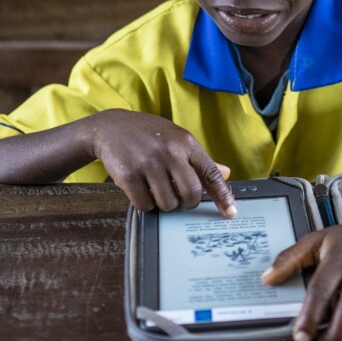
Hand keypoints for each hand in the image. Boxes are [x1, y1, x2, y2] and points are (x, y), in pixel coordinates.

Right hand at [86, 109, 235, 216]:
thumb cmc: (148, 135)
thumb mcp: (176, 139)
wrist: (110, 127)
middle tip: (179, 199)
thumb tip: (225, 173)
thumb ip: (198, 159)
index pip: (210, 173)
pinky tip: (141, 191)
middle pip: (191, 194)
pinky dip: (145, 204)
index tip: (231, 213)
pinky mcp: (129, 175)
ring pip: (168, 203)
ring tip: (156, 190)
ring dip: (163, 204)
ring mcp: (149, 163)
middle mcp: (170, 151)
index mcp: (185, 142)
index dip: (223, 196)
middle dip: (186, 203)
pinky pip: (145, 205)